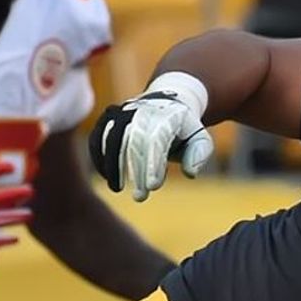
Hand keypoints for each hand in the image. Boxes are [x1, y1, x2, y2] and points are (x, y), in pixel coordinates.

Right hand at [89, 76, 213, 201]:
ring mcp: (124, 111)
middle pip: (135, 142)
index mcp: (168, 116)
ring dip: (113, 164)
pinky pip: (99, 135)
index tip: (153, 186)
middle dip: (136, 171)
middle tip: (140, 197)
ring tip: (117, 188)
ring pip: (112, 137)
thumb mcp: (201, 139)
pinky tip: (105, 176)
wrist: (168, 103)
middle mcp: (143, 111)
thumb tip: (190, 173)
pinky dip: (99, 155)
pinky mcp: (109, 117)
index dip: (154, 163)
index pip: (158, 141)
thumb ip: (199, 155)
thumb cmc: (185, 129)